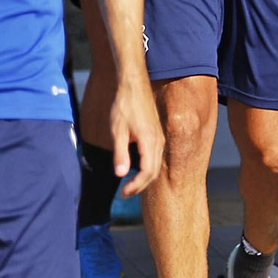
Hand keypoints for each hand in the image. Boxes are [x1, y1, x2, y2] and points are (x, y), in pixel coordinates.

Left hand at [110, 76, 163, 197]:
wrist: (133, 84)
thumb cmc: (124, 105)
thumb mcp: (117, 130)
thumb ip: (120, 153)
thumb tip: (120, 175)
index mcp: (149, 142)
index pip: (147, 173)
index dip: (135, 186)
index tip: (123, 193)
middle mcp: (158, 142)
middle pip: (153, 173)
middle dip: (139, 186)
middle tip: (125, 193)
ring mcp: (159, 138)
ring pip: (156, 166)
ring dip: (144, 178)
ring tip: (129, 185)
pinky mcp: (157, 134)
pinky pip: (155, 157)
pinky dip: (147, 168)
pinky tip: (136, 168)